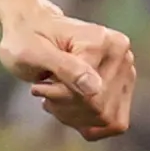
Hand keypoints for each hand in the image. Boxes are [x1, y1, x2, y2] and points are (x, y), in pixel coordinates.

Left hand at [0, 4, 135, 140]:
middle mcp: (122, 56)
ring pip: (106, 118)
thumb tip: (95, 89)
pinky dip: (85, 121)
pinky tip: (65, 105)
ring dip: (73, 115)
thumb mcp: (33, 53)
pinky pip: (111, 120)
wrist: (30, 30)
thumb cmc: (25, 39)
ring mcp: (124, 71)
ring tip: (53, 95)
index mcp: (106, 43)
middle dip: (65, 108)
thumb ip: (65, 68)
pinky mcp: (120, 84)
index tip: (39, 86)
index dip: (61, 99)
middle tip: (45, 90)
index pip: (93, 96)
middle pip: (101, 109)